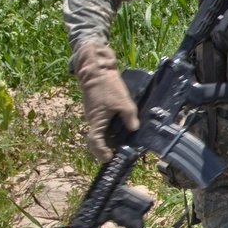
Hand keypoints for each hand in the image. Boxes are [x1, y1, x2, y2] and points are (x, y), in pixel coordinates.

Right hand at [73, 41, 139, 161]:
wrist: (96, 69)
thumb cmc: (108, 86)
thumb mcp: (124, 102)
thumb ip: (130, 117)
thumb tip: (134, 130)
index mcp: (97, 121)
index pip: (95, 142)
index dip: (101, 152)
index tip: (109, 158)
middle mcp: (92, 120)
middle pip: (98, 139)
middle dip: (107, 147)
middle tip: (120, 152)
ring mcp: (93, 114)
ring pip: (100, 130)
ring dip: (109, 137)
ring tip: (123, 141)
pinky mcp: (96, 108)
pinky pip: (101, 122)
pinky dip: (109, 127)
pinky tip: (121, 126)